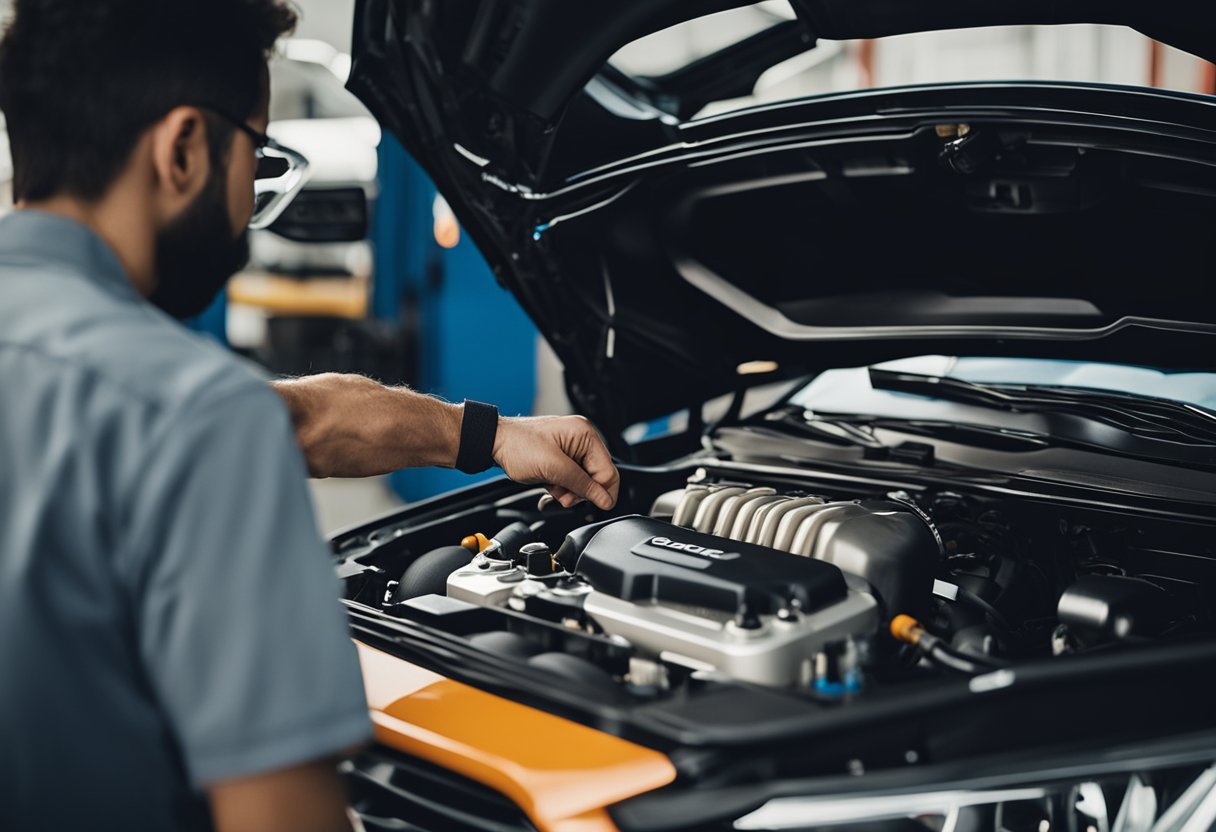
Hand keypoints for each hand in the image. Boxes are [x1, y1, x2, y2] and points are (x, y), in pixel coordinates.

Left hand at [492, 415, 619, 509]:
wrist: (494, 443)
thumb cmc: (518, 446)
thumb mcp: (554, 468)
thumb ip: (582, 484)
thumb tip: (604, 499)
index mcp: (585, 434)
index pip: (608, 471)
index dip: (602, 492)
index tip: (596, 505)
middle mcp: (581, 439)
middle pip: (596, 477)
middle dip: (581, 492)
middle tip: (565, 496)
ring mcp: (571, 449)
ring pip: (582, 481)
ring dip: (569, 491)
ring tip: (553, 489)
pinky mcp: (561, 458)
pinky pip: (570, 479)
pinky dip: (561, 487)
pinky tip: (550, 487)